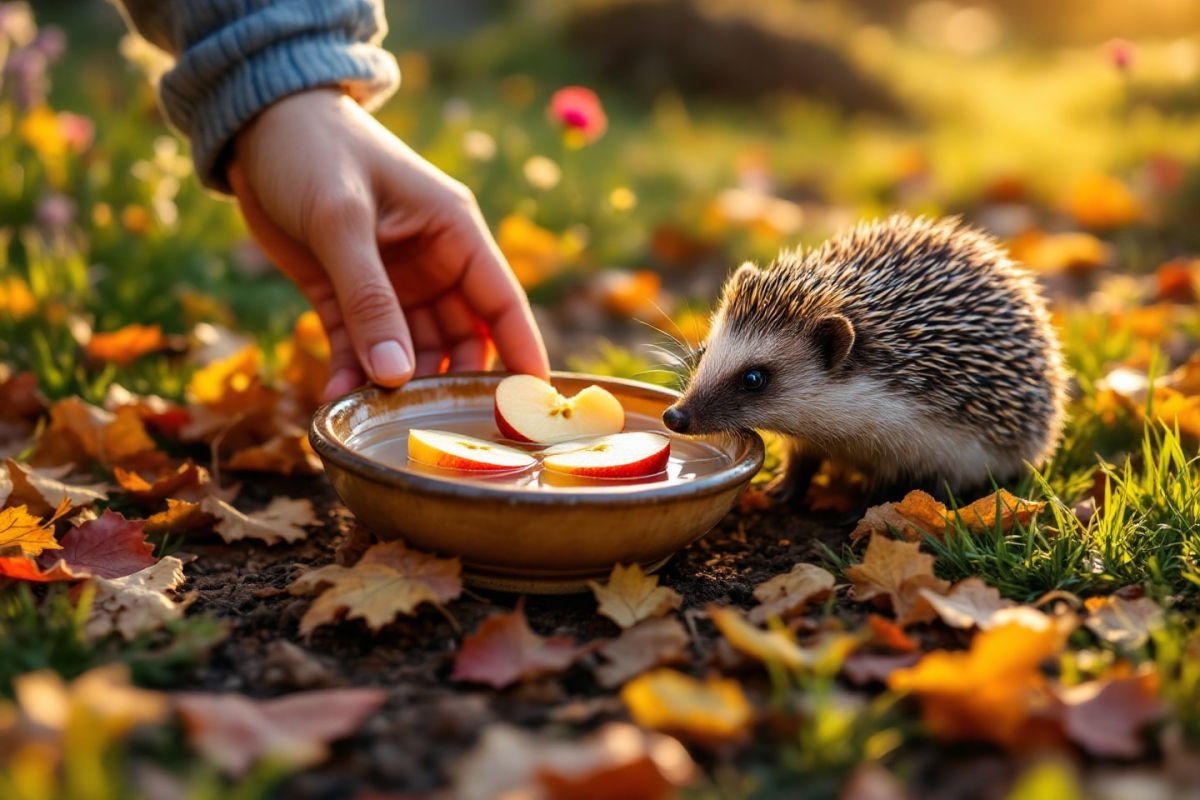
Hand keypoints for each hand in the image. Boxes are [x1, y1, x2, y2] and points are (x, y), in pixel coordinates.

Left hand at [227, 88, 549, 399]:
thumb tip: (397, 376)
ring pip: (409, 349)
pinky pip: (358, 346)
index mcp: (453, 232)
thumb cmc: (312, 150)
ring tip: (377, 417)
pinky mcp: (345, 295)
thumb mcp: (341, 220)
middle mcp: (432, 263)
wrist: (254, 128)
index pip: (502, 302)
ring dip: (396, 383)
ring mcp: (391, 284)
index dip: (523, 352)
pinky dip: (351, 372)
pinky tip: (336, 400)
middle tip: (440, 427)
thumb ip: (369, 298)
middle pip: (461, 338)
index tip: (533, 406)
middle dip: (451, 380)